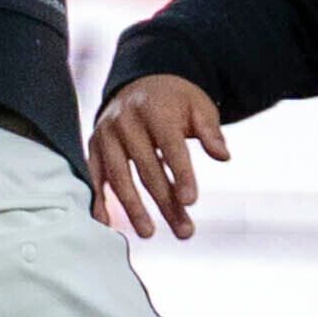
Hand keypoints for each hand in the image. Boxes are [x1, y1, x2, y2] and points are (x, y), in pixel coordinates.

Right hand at [85, 73, 226, 239]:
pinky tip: (105, 222)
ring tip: (148, 233)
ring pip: (119, 175)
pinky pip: (95, 175)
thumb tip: (223, 156)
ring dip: (133, 207)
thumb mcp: (199, 106)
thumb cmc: (174, 100)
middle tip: (183, 231)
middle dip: (165, 202)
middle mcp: (125, 121)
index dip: (181, 174)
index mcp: (154, 110)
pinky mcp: (94, 146)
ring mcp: (106, 134)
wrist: (139, 83)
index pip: (170, 146)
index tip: (191, 202)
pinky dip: (98, 199)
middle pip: (147, 168)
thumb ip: (210, 131)